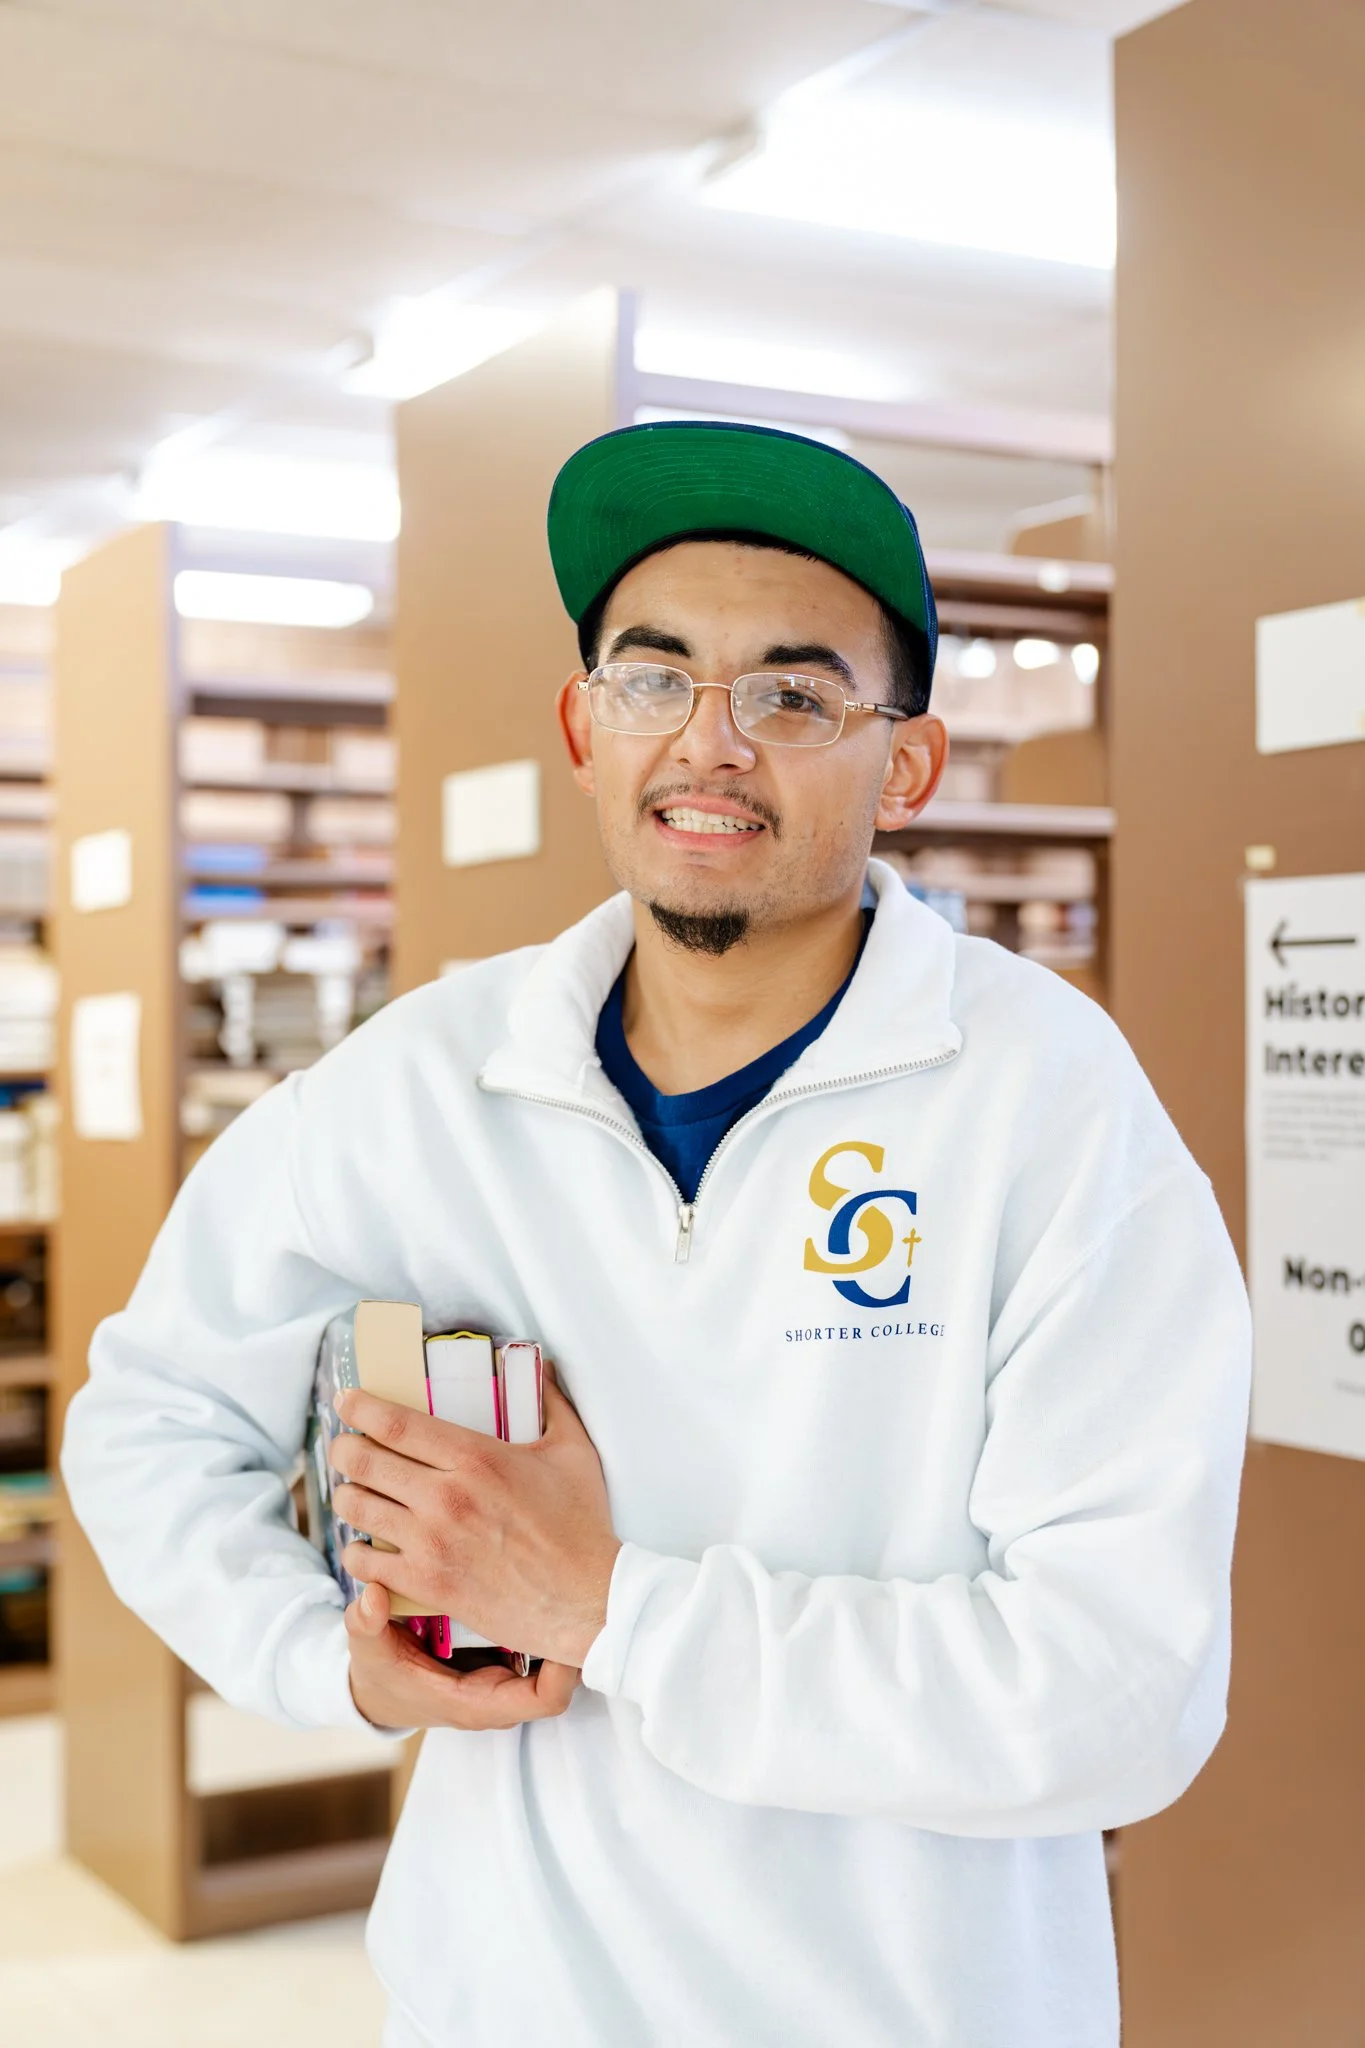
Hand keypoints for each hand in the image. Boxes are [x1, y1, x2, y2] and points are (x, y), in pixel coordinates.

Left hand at [330, 1366, 620, 1668]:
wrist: (587, 1600)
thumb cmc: (582, 1526)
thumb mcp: (573, 1452)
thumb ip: (552, 1405)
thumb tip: (542, 1369)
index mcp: (476, 1457)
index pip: (397, 1423)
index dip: (361, 1408)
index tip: (346, 1400)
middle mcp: (445, 1496)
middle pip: (365, 1461)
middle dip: (344, 1449)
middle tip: (343, 1447)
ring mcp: (432, 1542)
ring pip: (359, 1509)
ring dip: (346, 1496)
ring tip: (351, 1493)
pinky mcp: (428, 1583)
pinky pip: (367, 1563)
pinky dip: (356, 1552)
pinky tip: (363, 1547)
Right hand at [346, 1582, 581, 1730]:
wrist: (377, 1685)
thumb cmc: (380, 1674)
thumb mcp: (368, 1651)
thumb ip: (367, 1627)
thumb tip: (371, 1598)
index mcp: (478, 1702)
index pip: (545, 1700)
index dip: (566, 1669)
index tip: (566, 1623)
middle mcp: (501, 1689)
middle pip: (562, 1672)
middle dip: (572, 1630)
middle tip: (581, 1581)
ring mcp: (505, 1671)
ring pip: (553, 1649)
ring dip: (561, 1613)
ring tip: (569, 1566)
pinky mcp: (502, 1649)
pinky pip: (537, 1635)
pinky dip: (542, 1606)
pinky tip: (541, 1566)